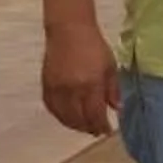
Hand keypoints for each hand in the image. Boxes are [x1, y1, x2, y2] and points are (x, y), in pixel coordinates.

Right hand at [43, 21, 119, 136]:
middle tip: (96, 131)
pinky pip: (51, 107)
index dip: (101, 126)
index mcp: (90, 84)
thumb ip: (113, 89)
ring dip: (74, 125)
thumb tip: (117, 109)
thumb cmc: (94, 46)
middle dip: (88, 128)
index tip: (107, 131)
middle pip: (79, 119)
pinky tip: (68, 117)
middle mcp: (72, 90)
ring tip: (84, 127)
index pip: (95, 114)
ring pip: (63, 116)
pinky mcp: (46, 85)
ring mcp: (56, 88)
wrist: (69, 30)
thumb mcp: (111, 66)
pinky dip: (60, 116)